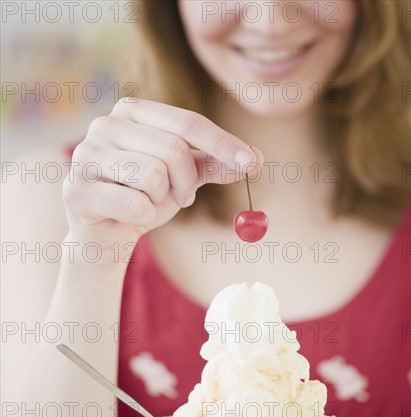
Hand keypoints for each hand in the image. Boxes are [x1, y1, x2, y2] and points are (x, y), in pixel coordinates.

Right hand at [63, 98, 262, 261]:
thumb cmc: (145, 195)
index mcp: (133, 112)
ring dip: (163, 199)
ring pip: (153, 176)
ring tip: (151, 202)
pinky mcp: (77, 190)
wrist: (106, 232)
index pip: (187, 122)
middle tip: (181, 196)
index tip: (252, 163)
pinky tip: (130, 214)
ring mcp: (86, 155)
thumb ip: (213, 163)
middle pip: (173, 149)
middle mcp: (105, 125)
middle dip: (187, 182)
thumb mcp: (183, 176)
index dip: (223, 143)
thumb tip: (255, 159)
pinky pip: (134, 204)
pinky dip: (144, 215)